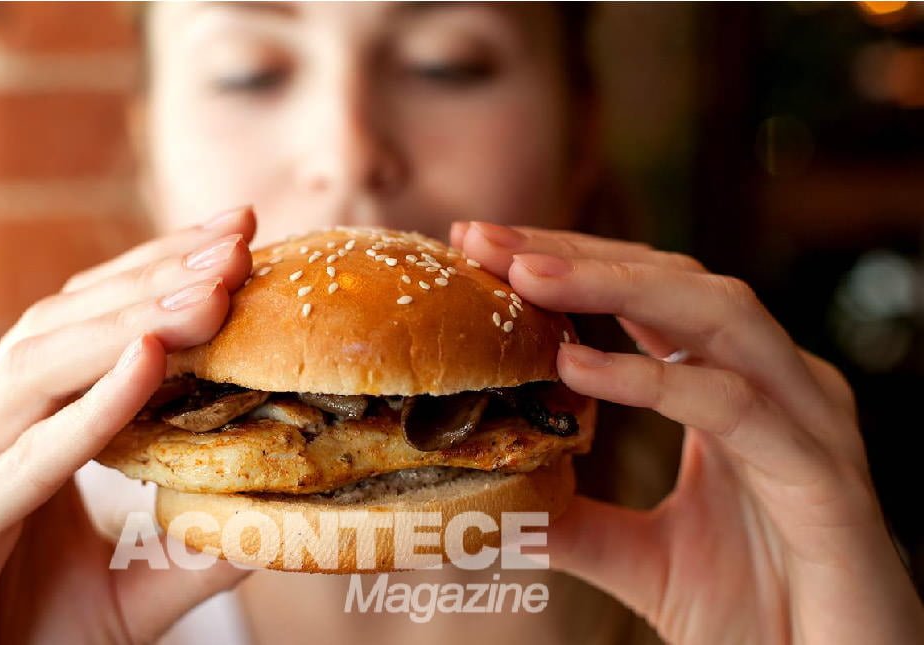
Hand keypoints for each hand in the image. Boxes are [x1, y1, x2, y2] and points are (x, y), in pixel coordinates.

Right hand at [0, 206, 259, 643]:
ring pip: (35, 371)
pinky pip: (23, 461)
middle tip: (237, 242)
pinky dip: (90, 409)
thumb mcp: (139, 586)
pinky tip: (149, 363)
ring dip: (129, 324)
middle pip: (62, 325)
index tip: (235, 233)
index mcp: (11, 427)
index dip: (155, 270)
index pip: (83, 321)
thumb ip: (199, 542)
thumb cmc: (40, 642)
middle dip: (154, 278)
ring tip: (211, 293)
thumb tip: (282, 508)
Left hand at [452, 221, 923, 643]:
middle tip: (484, 239)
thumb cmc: (756, 618)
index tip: (479, 247)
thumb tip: (491, 497)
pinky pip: (733, 405)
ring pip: (718, 315)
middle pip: (675, 283)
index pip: (647, 299)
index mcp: (735, 392)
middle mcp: (776, 388)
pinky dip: (653, 379)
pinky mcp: (823, 477)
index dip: (568, 266)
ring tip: (526, 276)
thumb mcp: (641, 560)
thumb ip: (575, 521)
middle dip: (577, 255)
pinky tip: (576, 366)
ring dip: (615, 286)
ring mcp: (806, 422)